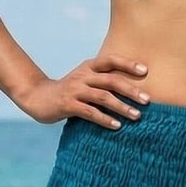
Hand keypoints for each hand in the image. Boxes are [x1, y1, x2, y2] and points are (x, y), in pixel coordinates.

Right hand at [19, 53, 150, 127]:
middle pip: (111, 80)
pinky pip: (90, 112)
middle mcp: (82, 76)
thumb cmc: (68, 90)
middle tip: (148, 100)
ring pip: (103, 97)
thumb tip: (133, 87)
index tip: (146, 71)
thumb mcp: (84, 79)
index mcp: (88, 67)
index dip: (128, 64)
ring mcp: (75, 90)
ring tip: (136, 116)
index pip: (111, 60)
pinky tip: (116, 126)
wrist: (37, 97)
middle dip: (131, 90)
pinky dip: (104, 119)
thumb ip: (103, 80)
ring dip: (122, 107)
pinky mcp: (68, 105)